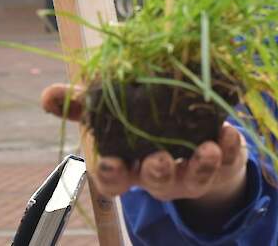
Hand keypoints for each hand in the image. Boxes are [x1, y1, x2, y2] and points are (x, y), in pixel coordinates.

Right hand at [40, 84, 249, 227]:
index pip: (114, 180)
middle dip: (157, 173)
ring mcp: (193, 171)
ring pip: (195, 178)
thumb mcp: (114, 110)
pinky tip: (229, 132)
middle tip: (159, 158)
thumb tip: (47, 94)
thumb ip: (84, 104)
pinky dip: (231, 148)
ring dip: (201, 165)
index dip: (112, 175)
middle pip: (156, 182)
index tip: (112, 162)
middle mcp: (161, 173)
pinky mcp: (224, 161)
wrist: (195, 130)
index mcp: (131, 163)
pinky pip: (230, 160)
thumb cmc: (146, 121)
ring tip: (208, 148)